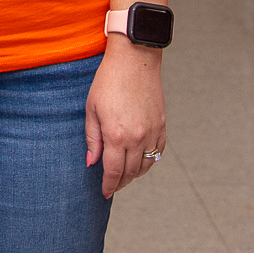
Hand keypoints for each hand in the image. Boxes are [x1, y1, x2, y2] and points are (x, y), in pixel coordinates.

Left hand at [85, 41, 165, 198]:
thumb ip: (92, 139)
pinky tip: (141, 161)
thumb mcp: (92, 109)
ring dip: (135, 175)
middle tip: (113, 187)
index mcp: (116, 135)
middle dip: (120, 183)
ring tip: (125, 176)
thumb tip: (92, 163)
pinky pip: (158, 152)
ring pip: (146, 165)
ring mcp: (152, 132)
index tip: (105, 192)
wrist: (134, 60)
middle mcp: (137, 138)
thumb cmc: (108, 81)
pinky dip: (150, 161)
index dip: (108, 185)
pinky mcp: (162, 125)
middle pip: (130, 172)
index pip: (113, 171)